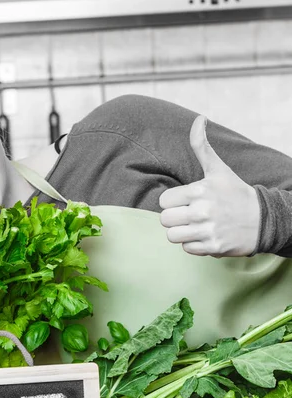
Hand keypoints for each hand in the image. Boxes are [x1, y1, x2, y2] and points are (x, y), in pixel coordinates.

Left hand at [159, 115, 259, 256]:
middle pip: (165, 220)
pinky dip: (193, 244)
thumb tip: (199, 119)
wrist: (262, 219)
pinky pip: (186, 249)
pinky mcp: (212, 247)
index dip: (172, 202)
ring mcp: (207, 230)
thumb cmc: (235, 193)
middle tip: (188, 215)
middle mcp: (202, 211)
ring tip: (194, 226)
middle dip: (174, 218)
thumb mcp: (218, 169)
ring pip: (172, 236)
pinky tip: (205, 235)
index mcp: (199, 190)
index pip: (164, 201)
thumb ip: (202, 146)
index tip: (185, 201)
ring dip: (181, 232)